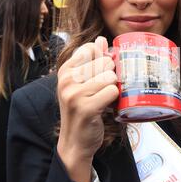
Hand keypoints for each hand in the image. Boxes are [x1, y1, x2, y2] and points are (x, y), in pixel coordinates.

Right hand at [57, 36, 118, 181]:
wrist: (75, 142)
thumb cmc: (80, 110)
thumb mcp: (82, 83)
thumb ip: (92, 60)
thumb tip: (101, 39)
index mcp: (65, 70)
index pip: (92, 49)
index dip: (103, 59)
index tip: (99, 74)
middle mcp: (67, 80)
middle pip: (105, 62)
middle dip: (110, 76)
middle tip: (101, 91)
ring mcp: (75, 94)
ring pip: (111, 77)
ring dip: (113, 89)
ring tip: (103, 99)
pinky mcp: (86, 108)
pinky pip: (113, 92)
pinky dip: (115, 100)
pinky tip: (106, 107)